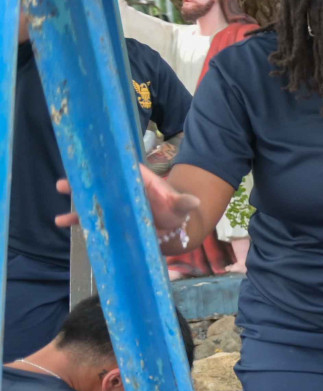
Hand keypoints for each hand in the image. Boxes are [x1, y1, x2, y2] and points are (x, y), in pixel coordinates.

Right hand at [57, 164, 199, 253]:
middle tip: (63, 184)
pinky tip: (63, 221)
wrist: (173, 227)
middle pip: (99, 182)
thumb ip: (183, 203)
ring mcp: (114, 203)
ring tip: (61, 204)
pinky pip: (92, 218)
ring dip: (76, 201)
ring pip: (92, 199)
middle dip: (81, 182)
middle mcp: (121, 189)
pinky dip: (79, 220)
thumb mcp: (180, 206)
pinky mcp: (111, 218)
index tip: (87, 163)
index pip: (119, 169)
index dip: (103, 166)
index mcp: (137, 180)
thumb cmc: (175, 210)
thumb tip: (194, 201)